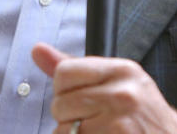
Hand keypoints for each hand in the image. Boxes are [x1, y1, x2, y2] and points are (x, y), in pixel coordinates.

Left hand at [32, 42, 176, 133]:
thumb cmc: (139, 112)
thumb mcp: (115, 81)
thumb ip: (74, 68)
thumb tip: (37, 50)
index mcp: (121, 70)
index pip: (64, 73)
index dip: (64, 90)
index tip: (79, 98)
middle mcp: (122, 93)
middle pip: (60, 104)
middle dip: (68, 117)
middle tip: (91, 120)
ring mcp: (120, 121)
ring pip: (64, 131)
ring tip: (98, 131)